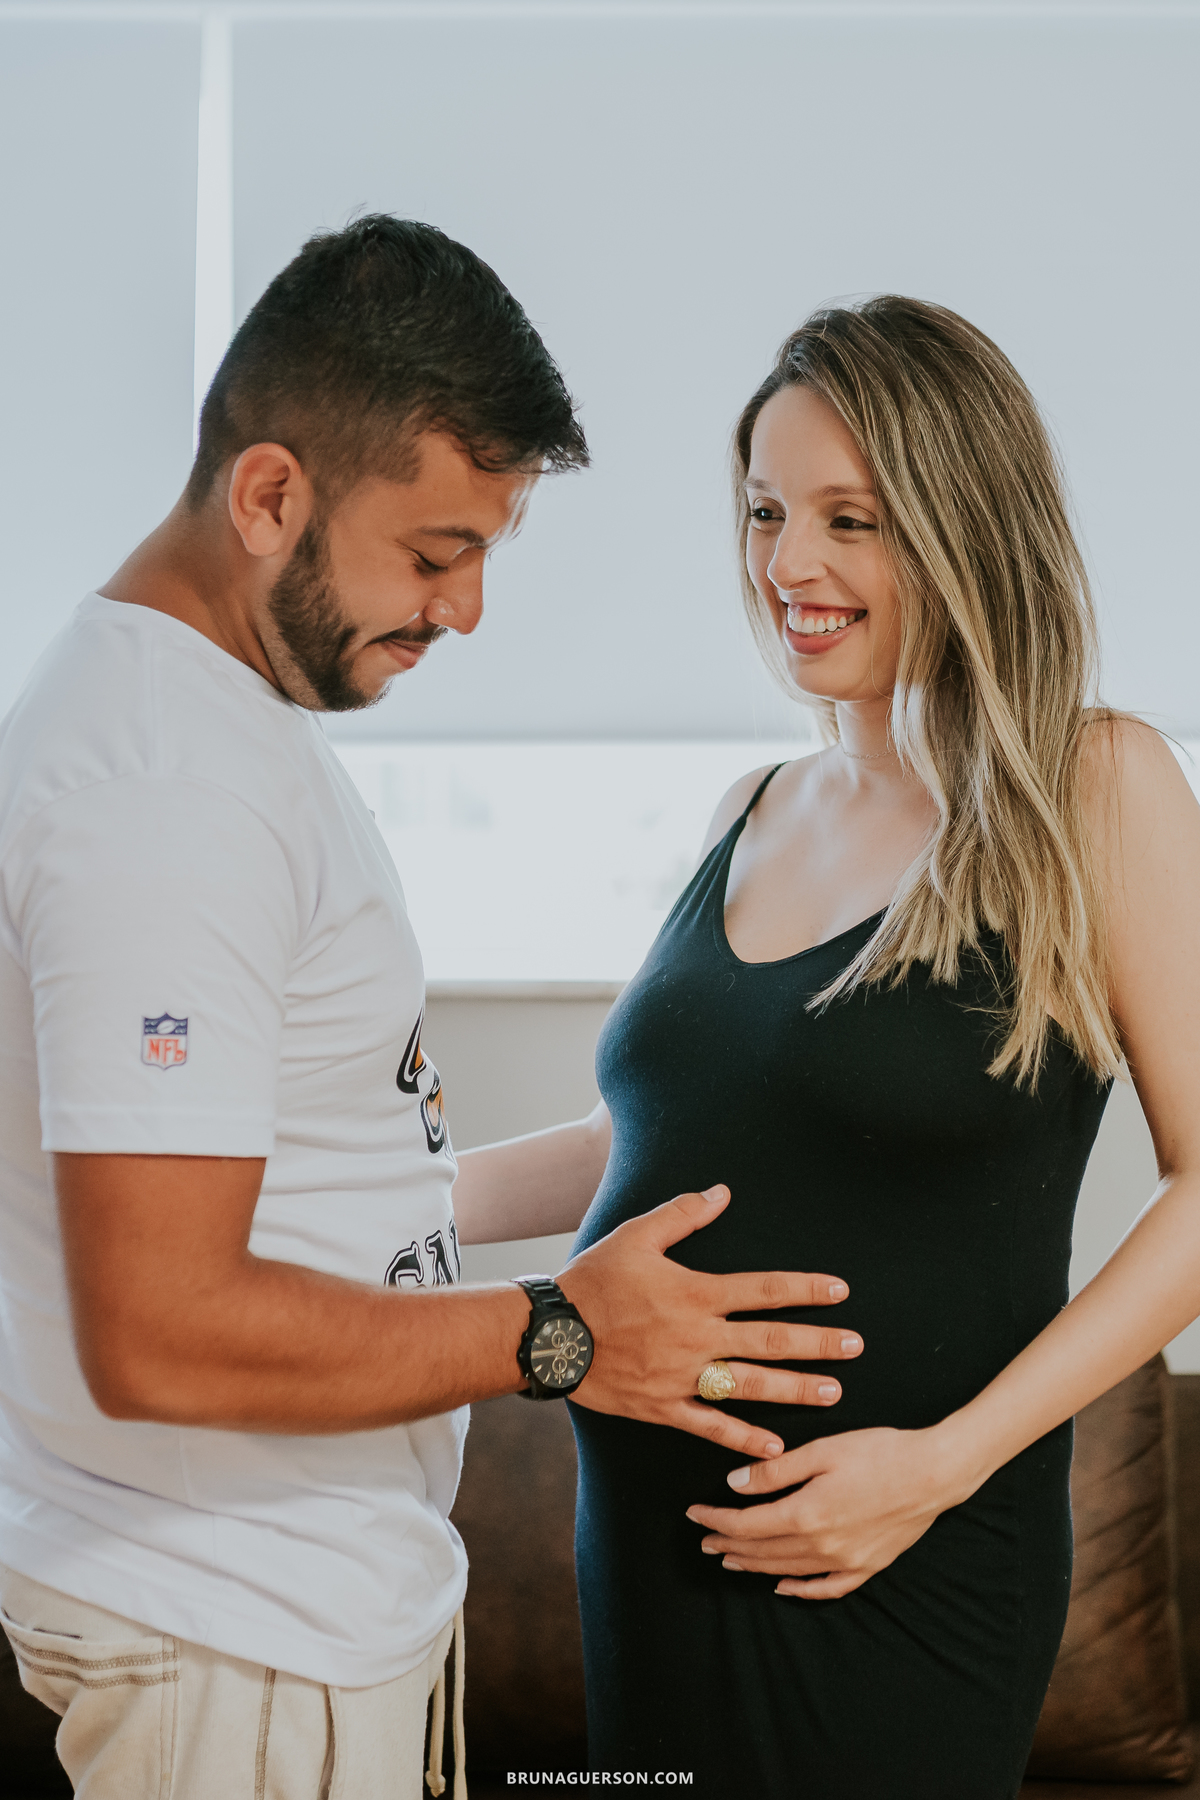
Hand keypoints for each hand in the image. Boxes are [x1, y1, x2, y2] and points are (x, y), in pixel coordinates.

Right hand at [557, 1184, 861, 1461]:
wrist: (550, 1333)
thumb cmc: (593, 1279)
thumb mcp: (636, 1235)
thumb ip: (683, 1214)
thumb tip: (722, 1192)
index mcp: (695, 1293)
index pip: (764, 1289)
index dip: (805, 1289)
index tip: (839, 1291)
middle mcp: (697, 1337)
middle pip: (769, 1340)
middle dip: (816, 1343)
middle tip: (855, 1347)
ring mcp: (682, 1376)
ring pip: (750, 1385)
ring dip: (794, 1389)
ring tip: (833, 1392)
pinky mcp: (664, 1406)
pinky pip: (711, 1426)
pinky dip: (744, 1438)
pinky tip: (776, 1448)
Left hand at [685, 1424, 969, 1596]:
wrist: (935, 1472)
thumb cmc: (879, 1453)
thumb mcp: (822, 1450)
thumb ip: (776, 1471)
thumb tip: (735, 1484)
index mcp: (806, 1514)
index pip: (746, 1525)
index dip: (716, 1521)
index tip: (694, 1515)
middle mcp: (822, 1546)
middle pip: (762, 1551)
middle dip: (729, 1544)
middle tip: (704, 1540)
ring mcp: (846, 1562)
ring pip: (787, 1571)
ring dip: (755, 1566)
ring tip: (732, 1560)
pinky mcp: (868, 1567)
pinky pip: (826, 1588)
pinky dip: (801, 1590)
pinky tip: (785, 1587)